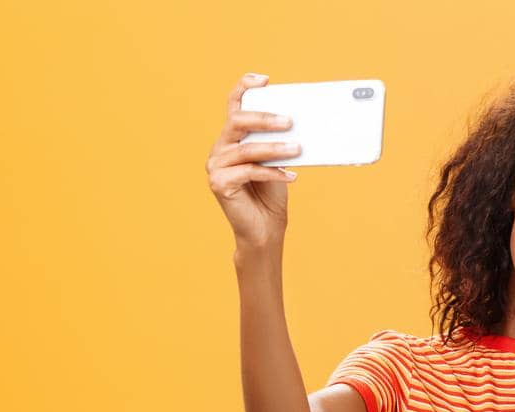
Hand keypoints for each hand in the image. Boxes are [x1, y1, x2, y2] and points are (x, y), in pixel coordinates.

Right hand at [205, 73, 302, 248]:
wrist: (264, 229)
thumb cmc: (271, 193)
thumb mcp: (278, 161)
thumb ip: (280, 142)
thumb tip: (299, 124)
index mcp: (232, 138)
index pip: (234, 105)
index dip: (245, 87)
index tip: (264, 79)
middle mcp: (220, 148)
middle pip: (237, 121)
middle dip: (265, 119)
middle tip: (290, 121)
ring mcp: (216, 166)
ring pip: (246, 148)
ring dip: (274, 148)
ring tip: (298, 150)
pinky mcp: (219, 184)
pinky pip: (248, 172)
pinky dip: (272, 172)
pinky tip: (291, 176)